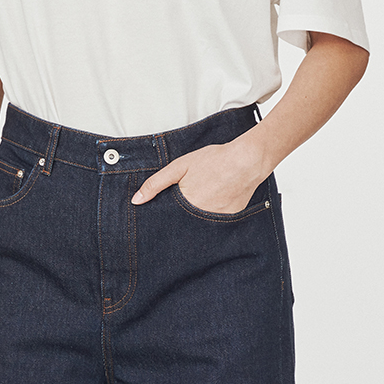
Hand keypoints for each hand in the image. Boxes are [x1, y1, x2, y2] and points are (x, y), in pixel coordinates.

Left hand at [130, 137, 266, 214]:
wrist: (247, 160)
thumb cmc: (213, 160)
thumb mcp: (179, 167)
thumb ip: (156, 184)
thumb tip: (136, 201)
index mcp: (185, 206)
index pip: (168, 220)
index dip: (165, 215)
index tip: (162, 214)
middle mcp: (200, 218)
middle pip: (184, 222)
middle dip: (181, 215)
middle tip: (192, 196)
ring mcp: (217, 221)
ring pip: (200, 223)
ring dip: (198, 214)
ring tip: (207, 194)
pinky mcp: (231, 219)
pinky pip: (216, 220)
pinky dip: (214, 212)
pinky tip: (219, 197)